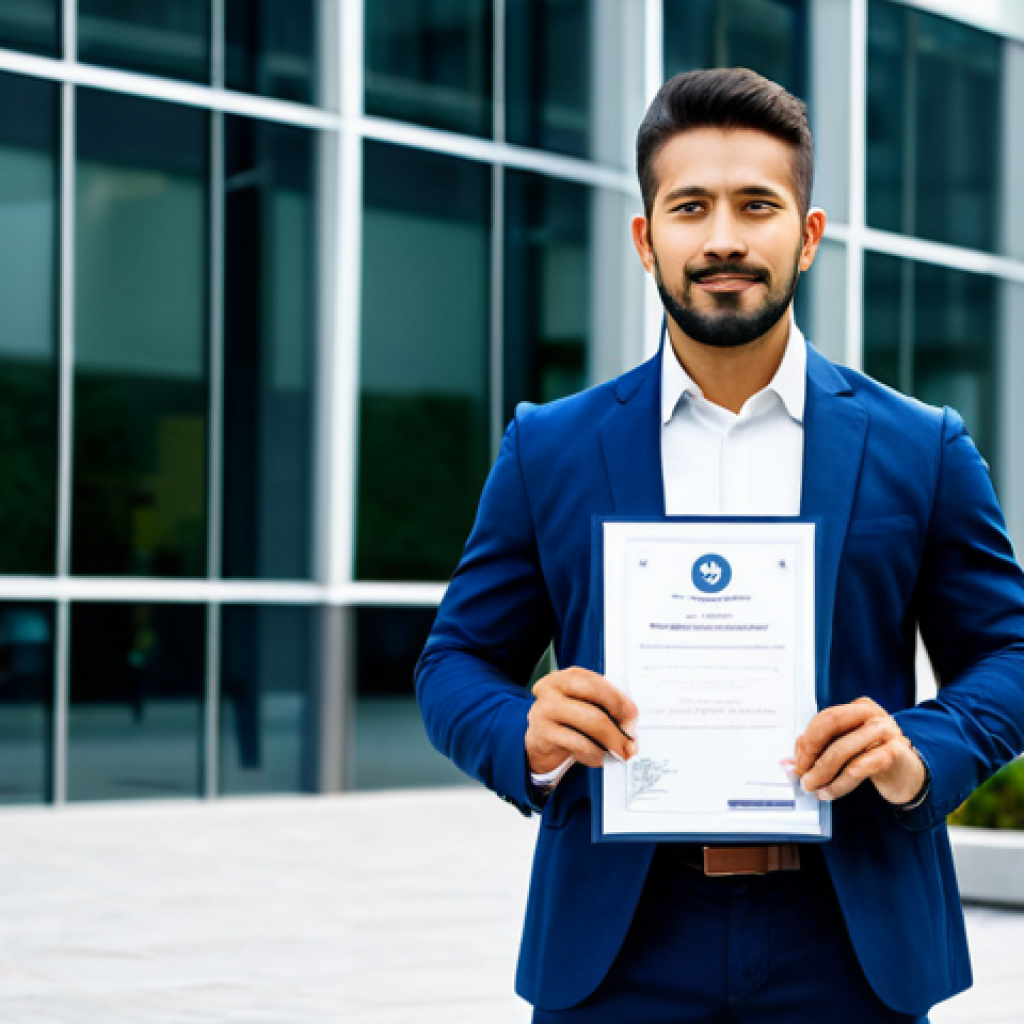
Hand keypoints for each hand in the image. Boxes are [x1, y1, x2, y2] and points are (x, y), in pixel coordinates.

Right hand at [526, 667, 637, 774]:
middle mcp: (554, 686)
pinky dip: (595, 753)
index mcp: (569, 676)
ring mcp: (546, 708)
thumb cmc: (566, 723)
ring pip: (592, 720)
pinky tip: (597, 757)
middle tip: (630, 738)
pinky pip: (580, 743)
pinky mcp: (543, 732)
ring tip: (619, 752)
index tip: (633, 719)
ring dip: (612, 740)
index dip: (622, 701)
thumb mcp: (584, 708)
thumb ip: (607, 710)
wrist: (538, 743)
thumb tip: (630, 728)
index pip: (601, 682)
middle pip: (597, 695)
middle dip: (620, 717)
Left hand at [794, 697, 925, 804]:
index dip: (806, 741)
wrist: (909, 774)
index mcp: (857, 708)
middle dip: (810, 751)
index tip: (796, 764)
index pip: (824, 718)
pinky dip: (840, 784)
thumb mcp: (846, 748)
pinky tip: (831, 792)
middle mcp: (871, 714)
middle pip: (830, 723)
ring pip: (843, 749)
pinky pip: (860, 768)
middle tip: (802, 774)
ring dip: (822, 773)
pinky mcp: (894, 753)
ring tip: (813, 788)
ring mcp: (885, 731)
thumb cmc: (874, 757)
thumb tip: (788, 764)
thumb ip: (819, 751)